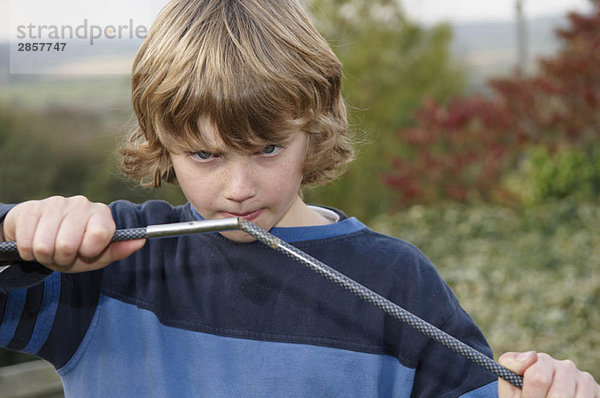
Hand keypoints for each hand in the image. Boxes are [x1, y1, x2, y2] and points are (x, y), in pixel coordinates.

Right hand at [2, 196, 144, 271]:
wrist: (42, 236)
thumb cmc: (75, 248)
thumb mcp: (98, 255)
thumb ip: (118, 250)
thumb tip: (141, 241)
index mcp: (101, 213)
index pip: (99, 234)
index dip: (89, 251)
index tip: (86, 252)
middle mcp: (81, 203)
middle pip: (67, 245)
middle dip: (63, 257)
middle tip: (64, 253)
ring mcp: (55, 203)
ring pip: (44, 246)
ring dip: (45, 255)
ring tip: (50, 248)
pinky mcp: (31, 208)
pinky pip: (26, 243)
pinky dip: (28, 251)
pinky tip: (35, 241)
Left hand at [498, 351, 599, 396]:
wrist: (536, 395)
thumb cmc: (522, 393)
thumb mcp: (510, 383)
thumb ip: (511, 366)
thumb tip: (532, 356)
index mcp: (541, 360)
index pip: (538, 377)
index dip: (530, 396)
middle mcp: (565, 366)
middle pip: (558, 395)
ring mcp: (583, 378)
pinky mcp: (595, 390)